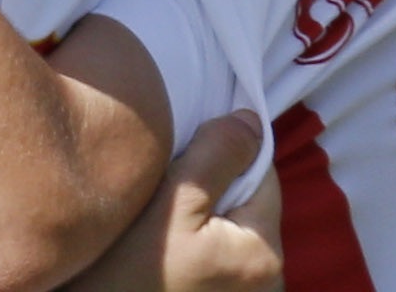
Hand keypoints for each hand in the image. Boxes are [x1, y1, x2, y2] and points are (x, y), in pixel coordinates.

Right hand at [75, 110, 281, 291]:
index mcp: (264, 252)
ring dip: (204, 212)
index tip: (182, 159)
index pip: (262, 173)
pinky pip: (219, 252)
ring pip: (232, 225)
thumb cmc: (126, 268)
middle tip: (166, 189)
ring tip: (162, 218)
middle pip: (248, 200)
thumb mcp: (171, 202)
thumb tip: (251, 120)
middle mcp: (269, 279)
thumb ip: (217, 155)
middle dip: (215, 184)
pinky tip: (165, 246)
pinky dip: (197, 239)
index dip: (225, 153)